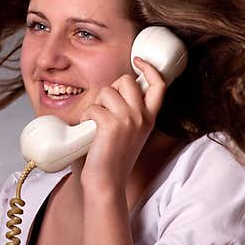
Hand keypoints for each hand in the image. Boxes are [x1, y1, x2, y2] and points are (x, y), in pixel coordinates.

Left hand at [78, 57, 168, 193]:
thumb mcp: (129, 132)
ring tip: (95, 124)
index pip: (159, 85)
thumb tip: (114, 91)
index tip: (139, 61)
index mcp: (149, 118)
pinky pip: (93, 107)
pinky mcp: (112, 125)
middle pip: (126, 80)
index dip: (150, 69)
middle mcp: (142, 116)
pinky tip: (89, 131)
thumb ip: (128, 111)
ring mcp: (129, 120)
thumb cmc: (113, 158)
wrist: (107, 182)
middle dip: (110, 88)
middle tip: (104, 108)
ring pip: (106, 91)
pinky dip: (86, 117)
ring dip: (95, 105)